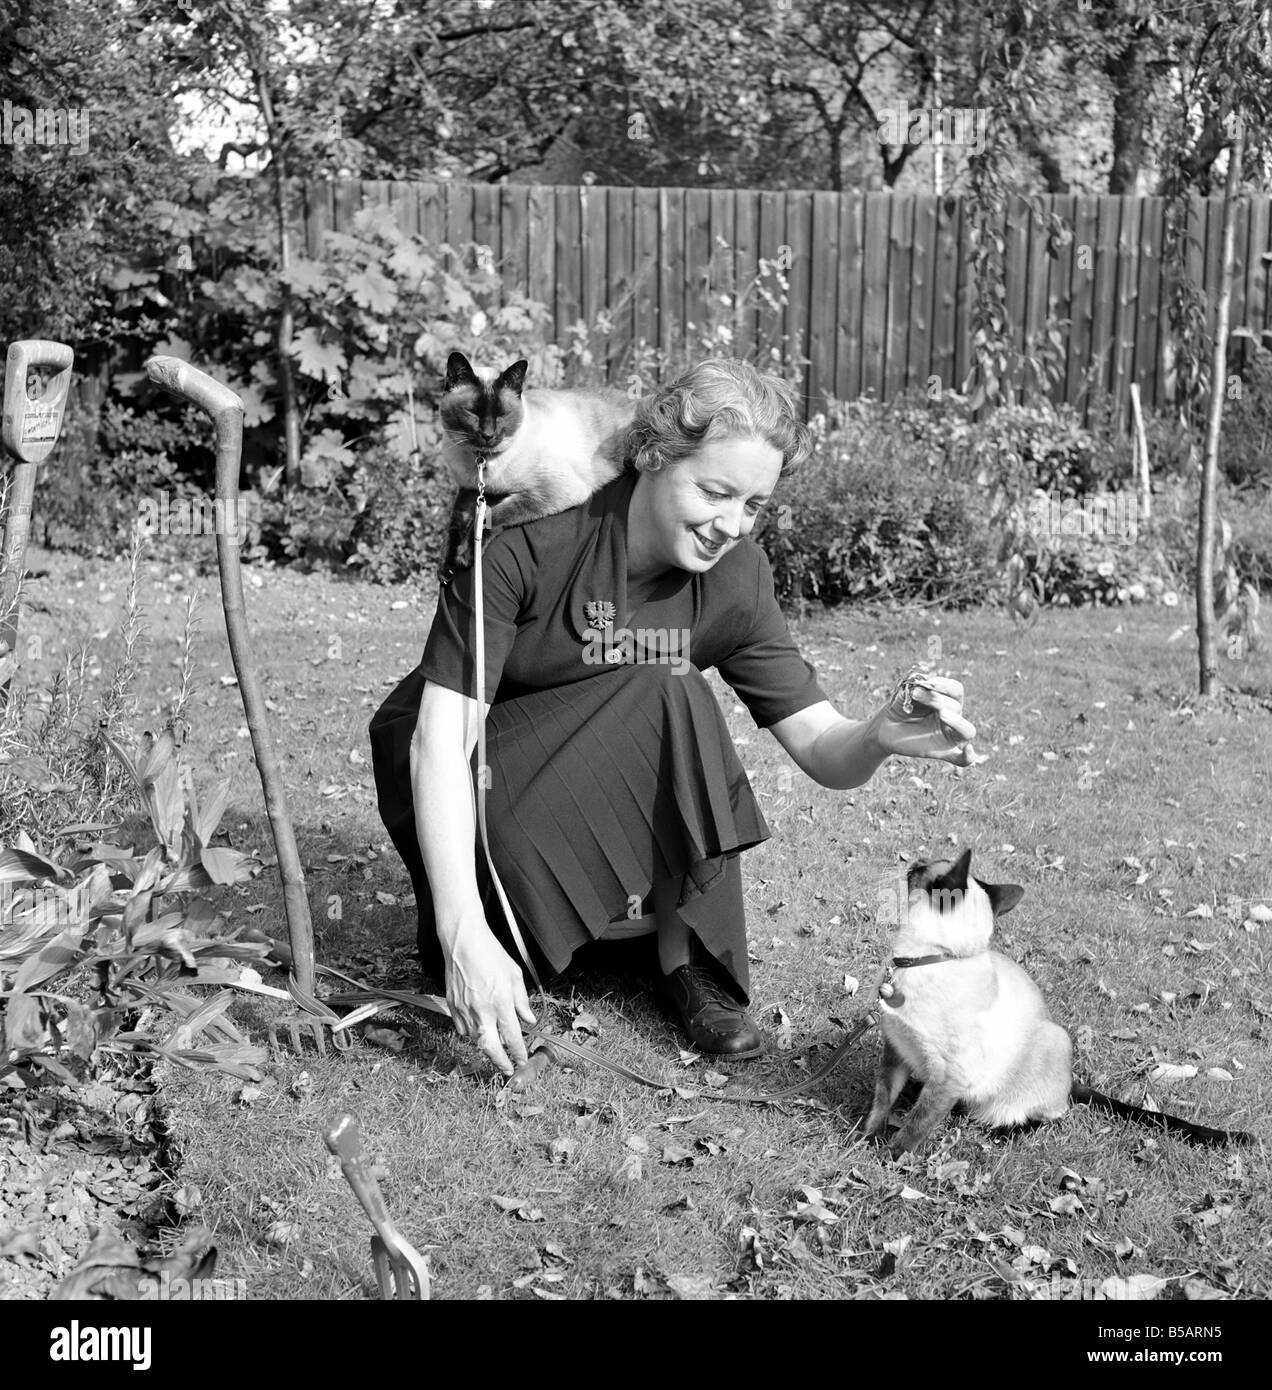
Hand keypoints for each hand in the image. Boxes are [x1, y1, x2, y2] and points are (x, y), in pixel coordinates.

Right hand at [442, 919, 536, 1076]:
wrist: (463, 942)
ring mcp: (465, 1009)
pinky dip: (471, 1033)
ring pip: (475, 1039)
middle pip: (491, 1047)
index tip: (522, 1060)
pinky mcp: (452, 1006)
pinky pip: (462, 1028)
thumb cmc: (490, 954)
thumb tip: (529, 1019)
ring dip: (487, 1046)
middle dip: (500, 1062)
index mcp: (501, 1002)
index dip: (518, 1052)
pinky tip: (479, 1028)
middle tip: (507, 1069)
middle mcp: (482, 1009)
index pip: (512, 1036)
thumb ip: (522, 1001)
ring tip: (495, 1048)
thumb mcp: (514, 975)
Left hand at [872, 669, 983, 767]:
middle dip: (935, 698)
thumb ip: (915, 687)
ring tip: (941, 713)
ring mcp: (949, 735)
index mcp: (947, 700)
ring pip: (966, 730)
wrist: (885, 727)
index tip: (926, 682)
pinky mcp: (942, 752)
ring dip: (957, 721)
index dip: (944, 684)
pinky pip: (961, 760)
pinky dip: (968, 757)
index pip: (956, 690)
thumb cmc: (899, 707)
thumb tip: (924, 683)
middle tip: (915, 694)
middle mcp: (952, 717)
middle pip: (956, 706)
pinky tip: (968, 751)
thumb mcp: (905, 693)